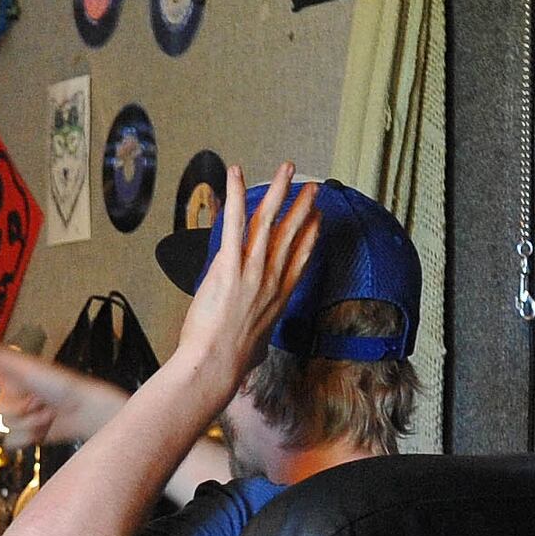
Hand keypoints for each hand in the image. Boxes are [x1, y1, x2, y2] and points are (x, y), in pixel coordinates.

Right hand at [0, 336, 120, 449]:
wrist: (81, 410)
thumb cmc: (59, 385)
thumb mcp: (25, 367)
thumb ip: (0, 355)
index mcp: (14, 378)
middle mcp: (17, 396)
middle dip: (16, 407)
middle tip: (35, 401)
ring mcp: (24, 416)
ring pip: (5, 425)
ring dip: (27, 422)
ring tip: (46, 415)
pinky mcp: (30, 433)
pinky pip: (12, 441)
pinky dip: (26, 437)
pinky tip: (40, 430)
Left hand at [172, 162, 322, 380]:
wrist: (216, 364)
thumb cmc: (231, 362)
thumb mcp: (254, 350)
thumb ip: (257, 341)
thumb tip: (254, 350)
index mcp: (279, 298)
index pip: (300, 259)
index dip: (311, 235)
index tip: (317, 219)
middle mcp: (271, 280)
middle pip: (291, 235)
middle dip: (303, 207)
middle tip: (312, 188)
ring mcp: (253, 271)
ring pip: (269, 222)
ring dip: (279, 191)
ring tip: (287, 170)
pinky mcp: (229, 266)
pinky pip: (235, 223)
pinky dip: (236, 196)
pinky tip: (236, 175)